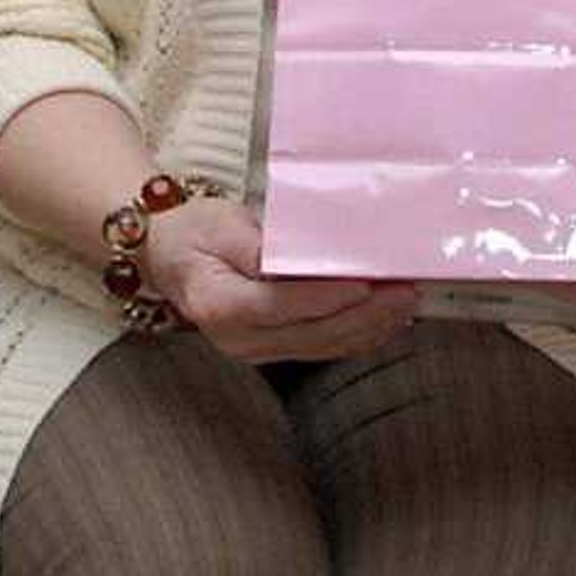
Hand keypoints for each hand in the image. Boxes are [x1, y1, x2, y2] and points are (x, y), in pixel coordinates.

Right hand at [140, 197, 418, 364]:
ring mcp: (256, 350)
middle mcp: (237, 339)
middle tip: (404, 292)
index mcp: (219, 304)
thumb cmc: (196, 233)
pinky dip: (357, 335)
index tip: (366, 284)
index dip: (327, 297)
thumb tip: (301, 258)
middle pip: (311, 333)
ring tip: (405, 304)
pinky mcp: (273, 350)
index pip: (281, 305)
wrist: (170, 257)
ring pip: (323, 346)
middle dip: (365, 315)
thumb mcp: (221, 225)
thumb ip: (259, 246)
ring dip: (369, 328)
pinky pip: (321, 348)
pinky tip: (384, 321)